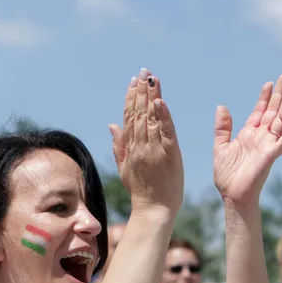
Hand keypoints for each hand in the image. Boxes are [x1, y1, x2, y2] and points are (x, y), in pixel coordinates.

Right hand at [109, 69, 183, 217]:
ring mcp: (154, 150)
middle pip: (139, 114)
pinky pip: (166, 132)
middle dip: (141, 91)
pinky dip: (163, 116)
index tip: (133, 82)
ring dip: (151, 97)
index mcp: (130, 149)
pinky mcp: (170, 155)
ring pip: (151, 119)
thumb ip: (118, 145)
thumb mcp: (125, 167)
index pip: (129, 118)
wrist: (153, 210)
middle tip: (143, 72)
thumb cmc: (141, 191)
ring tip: (152, 79)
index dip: (130, 98)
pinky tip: (160, 101)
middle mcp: (140, 146)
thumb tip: (111, 124)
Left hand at [213, 74, 281, 206]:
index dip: (265, 97)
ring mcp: (268, 145)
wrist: (232, 196)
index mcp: (250, 135)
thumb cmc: (227, 176)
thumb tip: (221, 106)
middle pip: (275, 110)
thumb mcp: (221, 147)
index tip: (269, 83)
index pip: (261, 111)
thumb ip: (222, 128)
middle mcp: (262, 137)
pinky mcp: (272, 155)